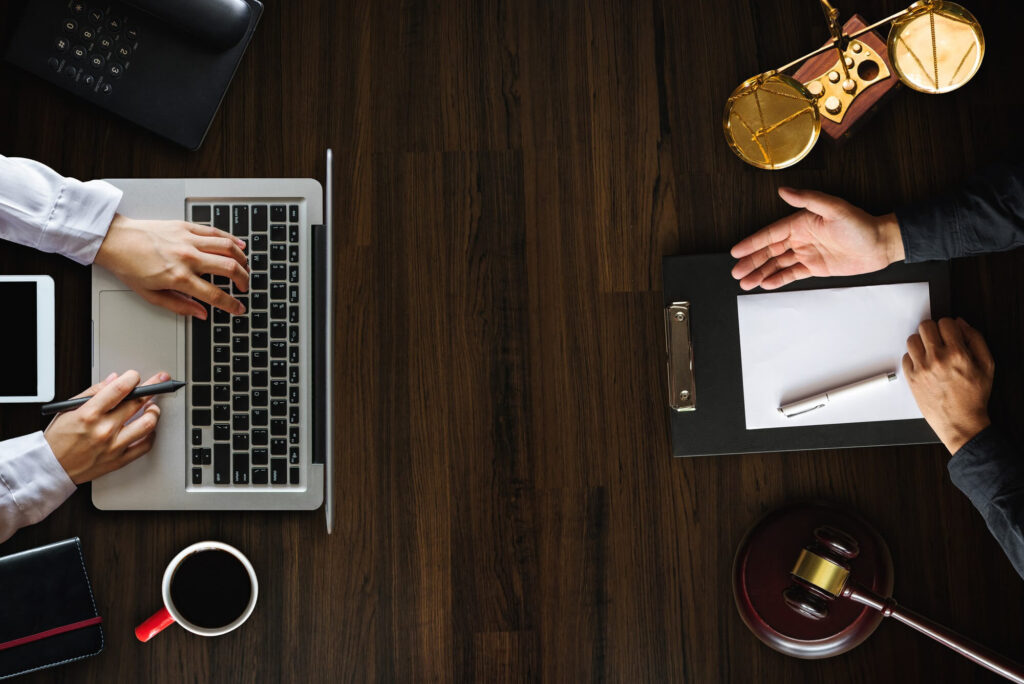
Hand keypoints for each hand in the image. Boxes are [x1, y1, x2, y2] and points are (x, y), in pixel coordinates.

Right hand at [44, 370, 166, 483]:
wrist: (51, 467)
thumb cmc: (58, 438)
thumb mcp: (69, 409)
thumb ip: (93, 392)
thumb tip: (114, 379)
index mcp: (89, 414)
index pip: (119, 389)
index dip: (132, 378)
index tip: (136, 376)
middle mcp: (104, 430)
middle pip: (138, 403)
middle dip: (152, 388)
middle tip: (158, 382)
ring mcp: (113, 446)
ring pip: (148, 424)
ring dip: (154, 412)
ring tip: (152, 407)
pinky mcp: (119, 460)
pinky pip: (145, 446)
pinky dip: (151, 435)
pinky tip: (148, 429)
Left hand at [94, 214, 248, 318]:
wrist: (116, 240)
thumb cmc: (129, 266)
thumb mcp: (151, 295)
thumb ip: (179, 306)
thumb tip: (200, 313)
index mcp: (179, 278)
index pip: (215, 295)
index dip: (231, 304)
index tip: (238, 308)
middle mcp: (187, 258)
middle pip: (229, 269)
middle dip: (243, 281)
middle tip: (244, 287)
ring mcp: (188, 240)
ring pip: (227, 248)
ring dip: (241, 260)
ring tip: (244, 267)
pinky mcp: (186, 227)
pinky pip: (215, 232)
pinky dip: (231, 239)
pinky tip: (239, 246)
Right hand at [730, 187, 904, 289]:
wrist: (881, 245)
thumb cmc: (861, 225)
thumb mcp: (834, 208)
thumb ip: (807, 199)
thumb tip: (784, 190)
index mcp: (801, 223)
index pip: (770, 234)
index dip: (752, 243)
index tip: (736, 252)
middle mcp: (801, 238)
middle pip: (769, 251)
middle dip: (751, 262)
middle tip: (736, 272)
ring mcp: (807, 253)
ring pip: (777, 265)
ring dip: (760, 273)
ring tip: (745, 283)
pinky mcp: (815, 267)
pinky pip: (792, 274)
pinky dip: (778, 279)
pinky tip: (765, 284)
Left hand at [903, 318, 993, 453]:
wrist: (960, 421)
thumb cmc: (974, 396)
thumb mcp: (987, 365)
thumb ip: (975, 339)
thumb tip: (961, 324)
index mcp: (957, 354)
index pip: (945, 322)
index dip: (949, 326)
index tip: (950, 333)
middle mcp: (936, 359)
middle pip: (925, 326)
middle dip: (934, 330)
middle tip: (939, 340)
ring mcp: (921, 368)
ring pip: (912, 339)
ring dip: (922, 342)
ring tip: (931, 352)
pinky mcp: (910, 377)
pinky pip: (906, 356)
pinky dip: (914, 357)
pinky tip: (925, 364)